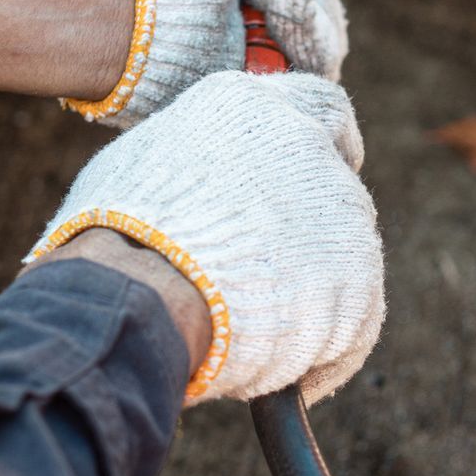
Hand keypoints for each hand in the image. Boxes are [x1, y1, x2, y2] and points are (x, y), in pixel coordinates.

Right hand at [31, 71, 383, 403]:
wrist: (135, 292)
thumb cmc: (113, 234)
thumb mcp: (137, 166)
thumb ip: (188, 163)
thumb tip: (190, 185)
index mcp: (244, 105)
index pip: (315, 101)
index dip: (315, 139)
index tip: (312, 165)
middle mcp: (300, 142)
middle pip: (334, 173)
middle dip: (316, 215)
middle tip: (286, 258)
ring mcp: (337, 208)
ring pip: (344, 248)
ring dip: (310, 286)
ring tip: (255, 333)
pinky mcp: (361, 278)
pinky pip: (351, 321)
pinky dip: (321, 350)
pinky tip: (280, 374)